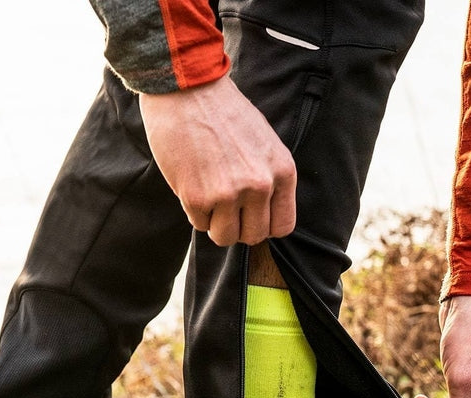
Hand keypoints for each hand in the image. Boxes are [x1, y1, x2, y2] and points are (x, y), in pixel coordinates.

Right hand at [139, 76, 296, 246]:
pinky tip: (192, 182)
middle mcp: (260, 185)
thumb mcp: (265, 143)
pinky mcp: (197, 197)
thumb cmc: (224, 112)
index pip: (282, 226)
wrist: (187, 87)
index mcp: (282, 172)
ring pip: (225, 237)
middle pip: (253, 236)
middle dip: (238, 227)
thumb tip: (263, 215)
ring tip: (208, 196)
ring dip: (215, 224)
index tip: (250, 215)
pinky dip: (194, 211)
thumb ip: (270, 178)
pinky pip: (199, 225)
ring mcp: (228, 193)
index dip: (264, 225)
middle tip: (224, 206)